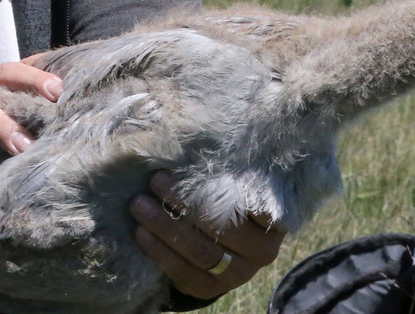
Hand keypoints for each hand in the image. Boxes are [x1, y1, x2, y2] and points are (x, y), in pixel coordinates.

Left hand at [130, 171, 285, 299]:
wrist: (222, 244)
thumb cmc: (229, 198)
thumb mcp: (237, 182)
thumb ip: (230, 165)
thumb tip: (201, 125)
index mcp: (275, 220)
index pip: (253, 203)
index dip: (220, 185)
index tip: (193, 166)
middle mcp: (264, 251)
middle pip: (222, 226)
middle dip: (185, 202)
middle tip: (156, 180)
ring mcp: (239, 274)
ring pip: (200, 251)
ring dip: (165, 226)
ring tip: (139, 204)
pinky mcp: (211, 289)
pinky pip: (184, 273)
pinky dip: (160, 252)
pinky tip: (141, 233)